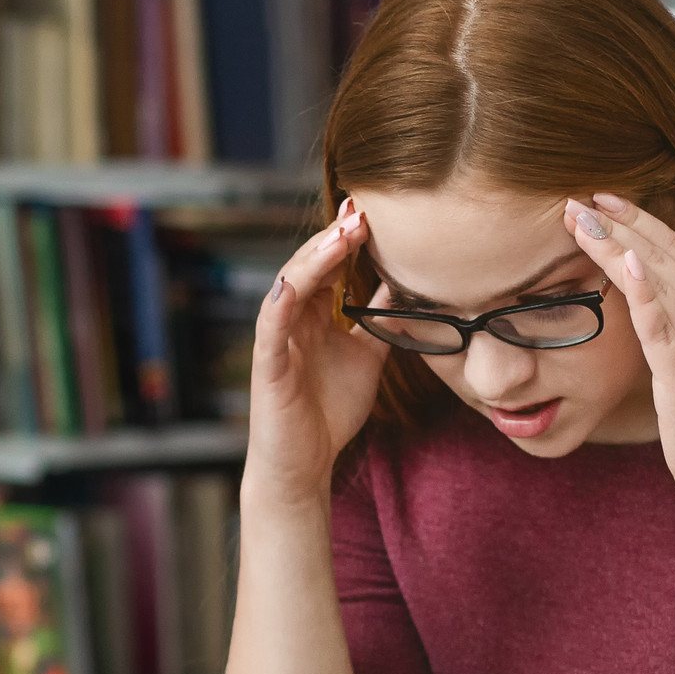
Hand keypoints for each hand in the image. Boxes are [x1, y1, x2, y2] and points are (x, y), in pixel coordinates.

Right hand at [246, 199, 389, 513]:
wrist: (305, 464)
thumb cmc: (329, 412)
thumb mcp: (367, 356)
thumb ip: (380, 322)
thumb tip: (406, 287)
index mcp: (316, 316)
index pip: (329, 265)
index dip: (349, 238)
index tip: (374, 210)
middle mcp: (293, 320)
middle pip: (309, 265)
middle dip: (334, 237)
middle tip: (361, 209)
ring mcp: (278, 340)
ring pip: (290, 286)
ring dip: (314, 258)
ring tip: (342, 234)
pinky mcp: (267, 365)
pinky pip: (270, 327)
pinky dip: (280, 302)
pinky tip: (294, 283)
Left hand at [563, 194, 674, 519]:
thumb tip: (669, 279)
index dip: (640, 220)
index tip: (602, 197)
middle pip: (665, 256)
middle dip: (622, 222)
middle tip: (579, 195)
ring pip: (660, 281)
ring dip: (619, 246)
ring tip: (583, 218)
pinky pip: (663, 328)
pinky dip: (645, 293)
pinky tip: (623, 265)